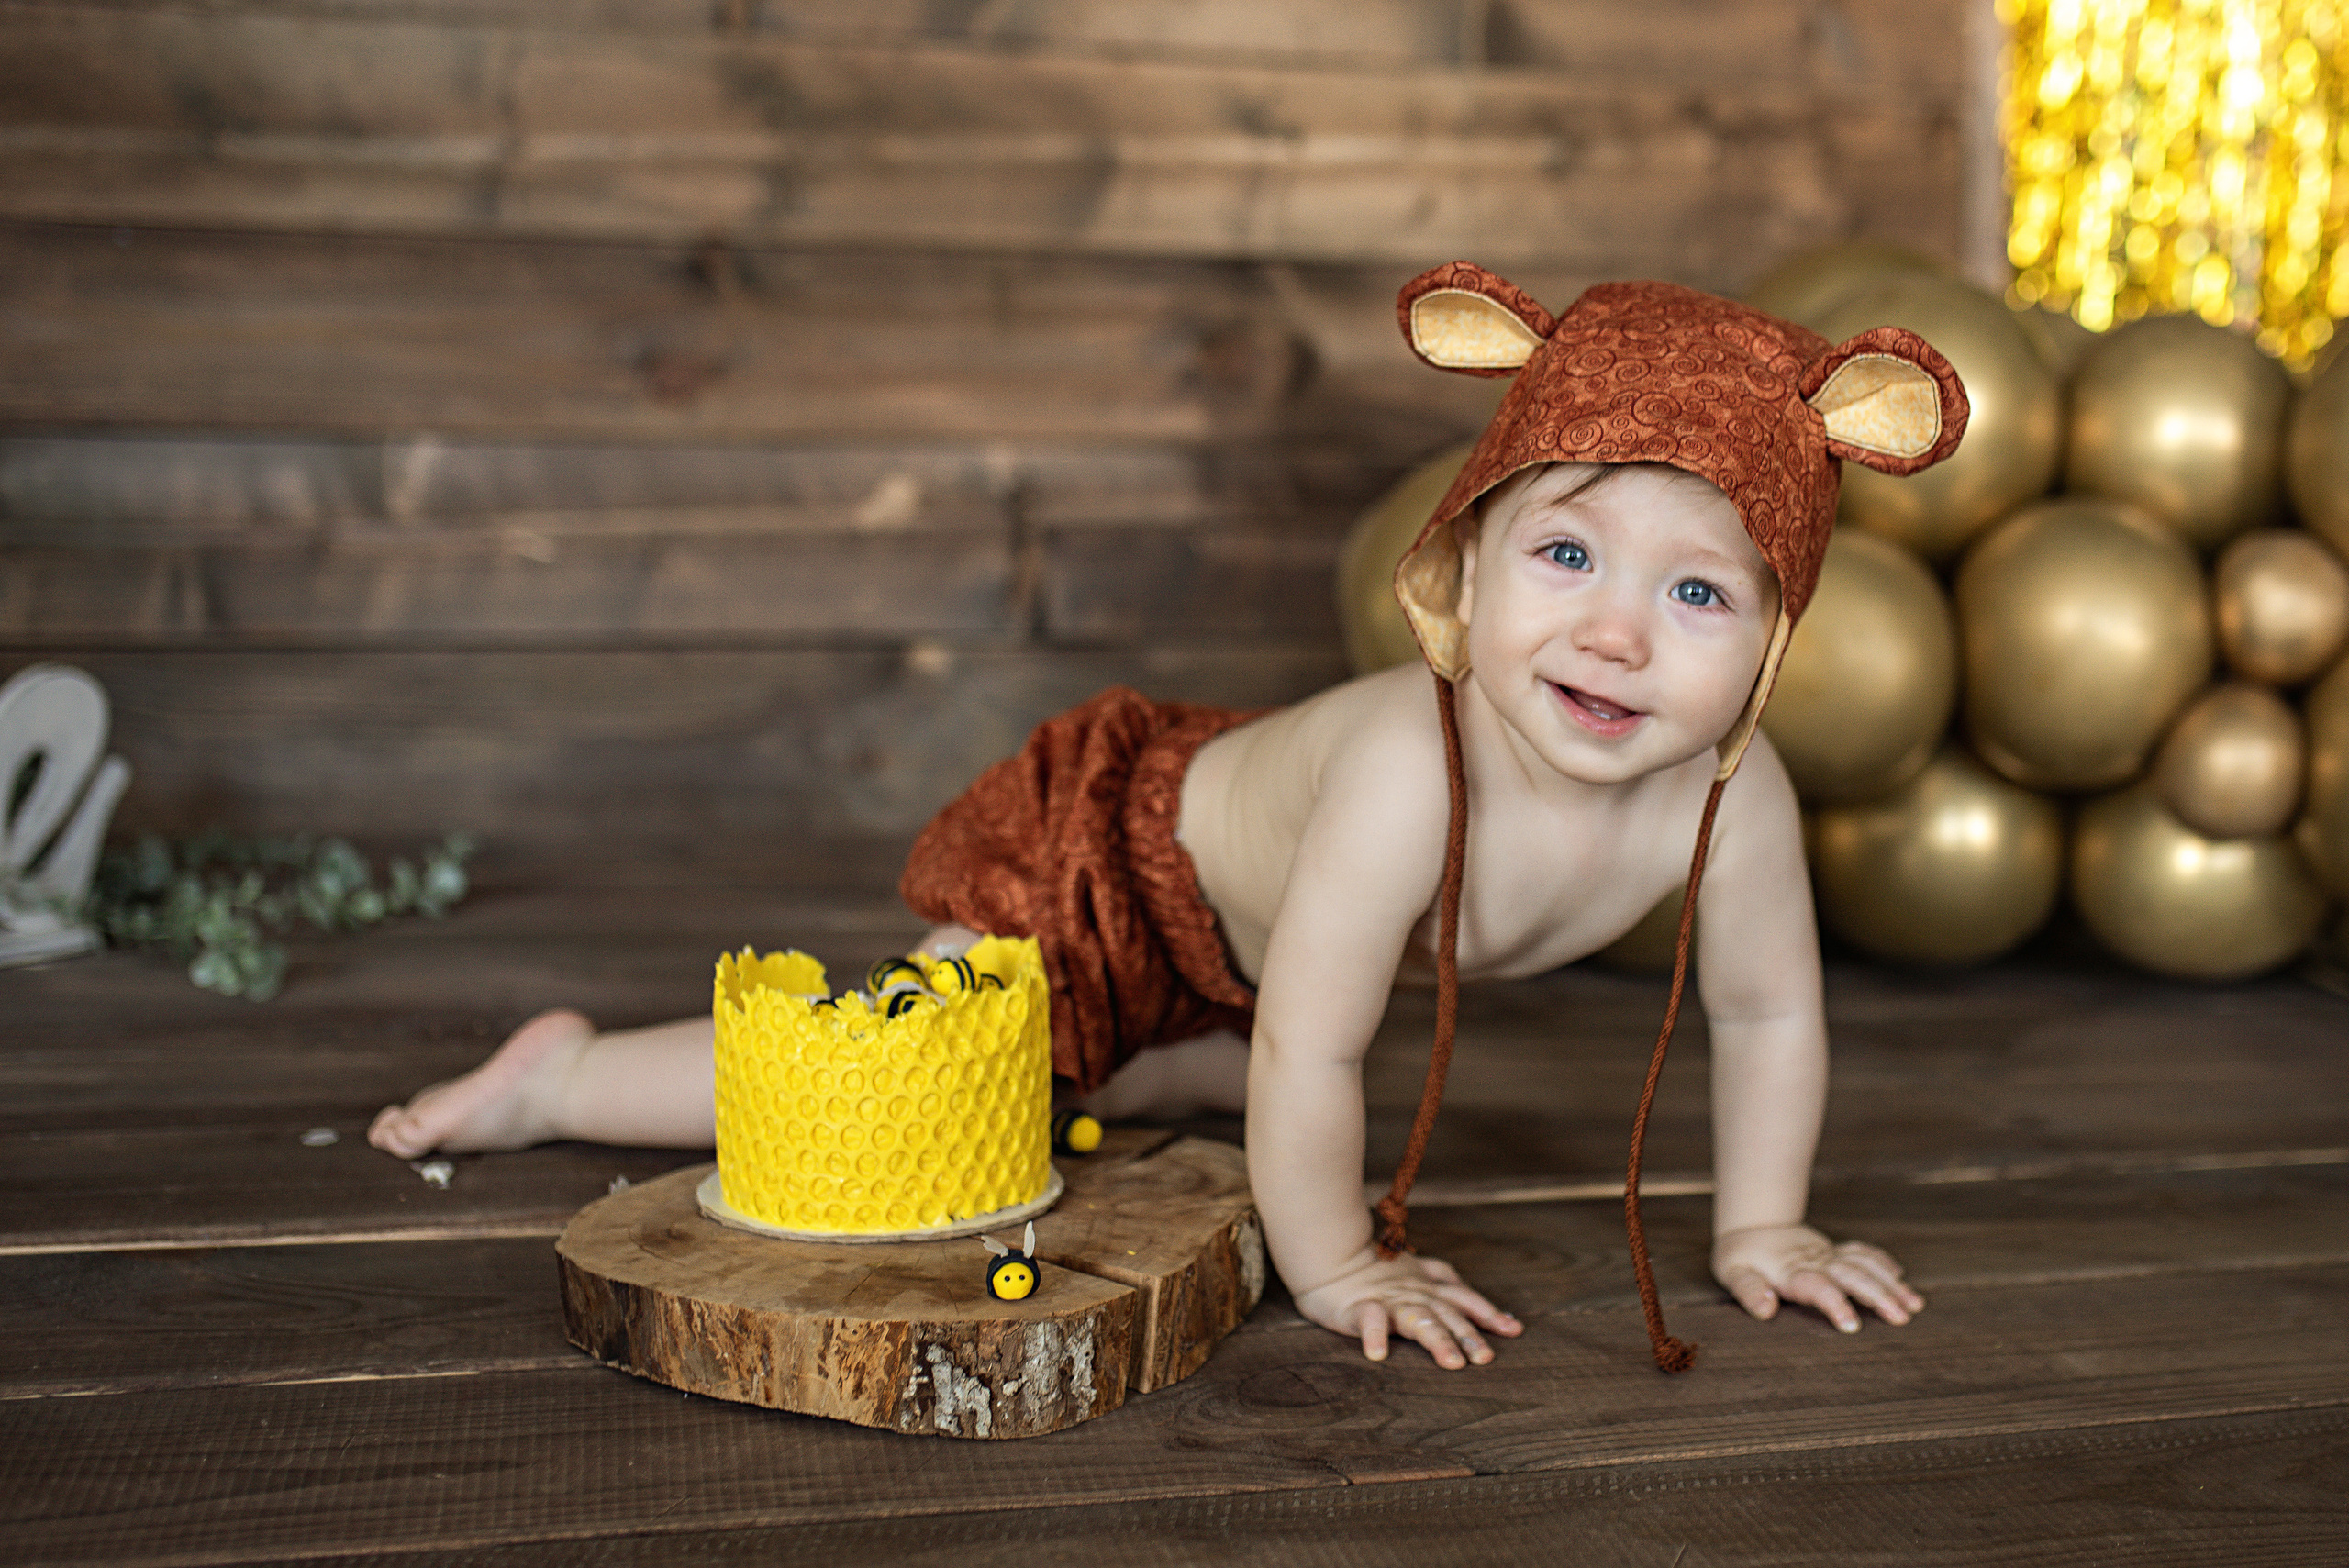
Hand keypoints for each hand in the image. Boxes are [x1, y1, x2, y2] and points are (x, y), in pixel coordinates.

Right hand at [1291, 1248, 1522, 1368]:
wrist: (1334, 1255)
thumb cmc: (1378, 1270)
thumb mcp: (1420, 1273)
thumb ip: (1448, 1283)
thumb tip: (1484, 1304)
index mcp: (1430, 1287)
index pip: (1466, 1300)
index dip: (1489, 1314)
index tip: (1513, 1330)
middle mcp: (1416, 1294)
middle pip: (1447, 1316)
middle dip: (1468, 1336)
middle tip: (1486, 1358)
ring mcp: (1390, 1300)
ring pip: (1418, 1320)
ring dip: (1435, 1340)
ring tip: (1451, 1363)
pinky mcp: (1361, 1307)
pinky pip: (1370, 1320)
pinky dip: (1375, 1335)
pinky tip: (1378, 1354)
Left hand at [1713, 1224, 1922, 1332]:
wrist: (1751, 1225)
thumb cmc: (1740, 1257)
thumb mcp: (1732, 1274)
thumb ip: (1749, 1291)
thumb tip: (1765, 1310)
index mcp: (1791, 1272)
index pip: (1817, 1287)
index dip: (1834, 1303)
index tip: (1852, 1324)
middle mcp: (1816, 1263)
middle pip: (1852, 1276)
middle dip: (1878, 1295)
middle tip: (1902, 1317)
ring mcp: (1828, 1256)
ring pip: (1865, 1265)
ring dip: (1890, 1283)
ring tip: (1915, 1304)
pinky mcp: (1834, 1252)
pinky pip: (1862, 1253)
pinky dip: (1882, 1262)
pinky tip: (1899, 1275)